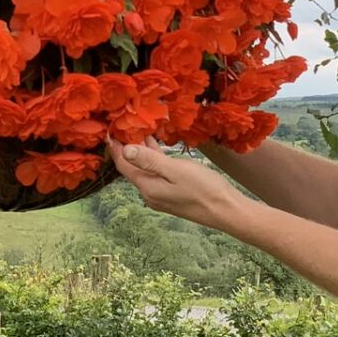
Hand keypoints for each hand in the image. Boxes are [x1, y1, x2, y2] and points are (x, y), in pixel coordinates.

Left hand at [107, 138, 244, 229]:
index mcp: (148, 187)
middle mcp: (150, 193)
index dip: (116, 148)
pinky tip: (159, 147)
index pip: (124, 165)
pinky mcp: (172, 194)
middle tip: (127, 125)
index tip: (111, 130)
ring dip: (143, 152)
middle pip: (133, 168)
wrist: (226, 211)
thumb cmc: (204, 188)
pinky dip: (155, 159)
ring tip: (141, 130)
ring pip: (146, 170)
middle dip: (128, 147)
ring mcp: (162, 195)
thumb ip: (149, 161)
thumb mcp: (175, 170)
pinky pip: (157, 173)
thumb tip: (125, 150)